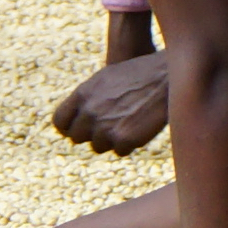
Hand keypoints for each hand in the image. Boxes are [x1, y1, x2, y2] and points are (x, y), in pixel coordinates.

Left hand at [51, 53, 172, 153]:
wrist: (167, 78)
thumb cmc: (140, 75)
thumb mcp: (106, 79)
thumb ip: (88, 99)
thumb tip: (75, 119)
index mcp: (83, 94)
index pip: (60, 122)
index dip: (70, 127)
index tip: (81, 128)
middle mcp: (90, 112)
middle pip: (78, 138)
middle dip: (92, 134)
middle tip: (110, 125)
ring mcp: (105, 127)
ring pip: (99, 147)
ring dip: (112, 139)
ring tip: (129, 121)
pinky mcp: (123, 139)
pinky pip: (120, 151)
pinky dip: (130, 144)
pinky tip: (140, 127)